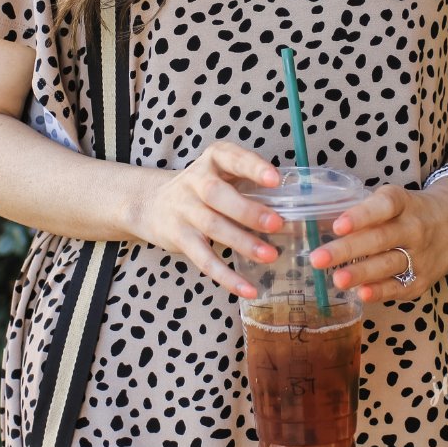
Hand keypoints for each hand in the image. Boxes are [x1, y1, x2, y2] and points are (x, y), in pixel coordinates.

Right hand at [130, 140, 282, 297]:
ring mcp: (184, 210)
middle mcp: (194, 181)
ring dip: (242, 242)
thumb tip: (295, 205)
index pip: (232, 158)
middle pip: (217, 195)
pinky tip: (248, 288)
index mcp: (213, 160)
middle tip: (277, 223)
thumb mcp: (220, 174)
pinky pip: (204, 259)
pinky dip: (227, 276)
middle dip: (247, 210)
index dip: (252, 167)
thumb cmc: (202, 188)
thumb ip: (249, 183)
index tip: (274, 179)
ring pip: (213, 227)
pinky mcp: (179, 238)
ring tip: (270, 255)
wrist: (152, 204)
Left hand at [308, 177, 447, 302]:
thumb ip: (364, 211)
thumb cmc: (411, 211)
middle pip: (379, 239)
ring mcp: (420, 255)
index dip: (361, 216)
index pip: (384, 206)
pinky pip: (399, 287)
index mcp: (403, 203)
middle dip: (346, 250)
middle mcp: (414, 228)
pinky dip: (381, 292)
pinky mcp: (423, 279)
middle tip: (317, 258)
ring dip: (360, 273)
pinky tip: (362, 295)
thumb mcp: (395, 199)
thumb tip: (320, 225)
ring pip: (388, 265)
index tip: (337, 225)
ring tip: (336, 280)